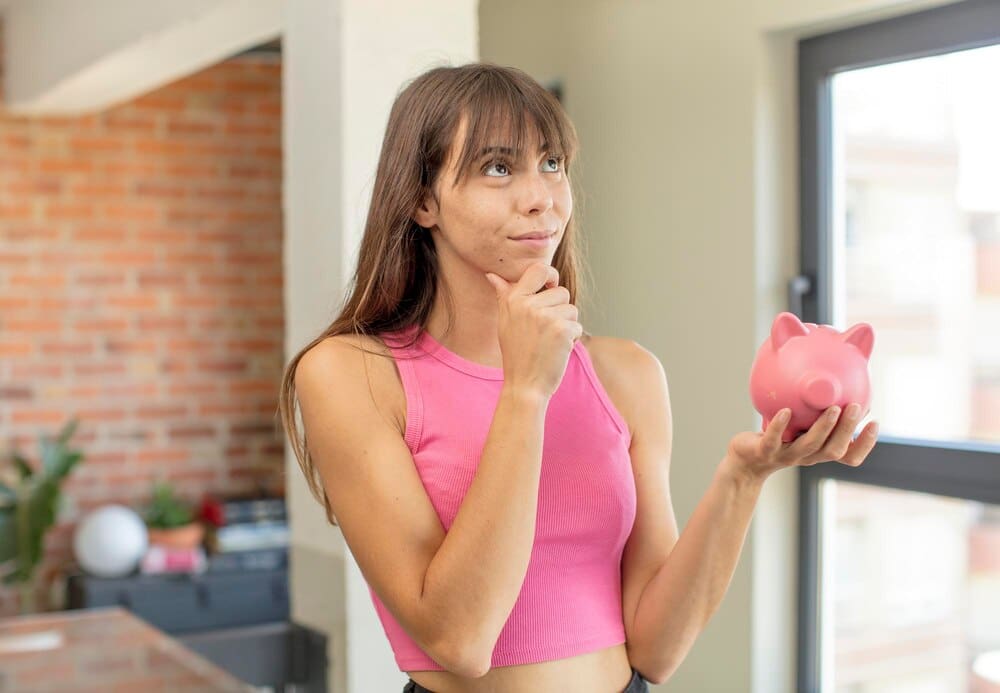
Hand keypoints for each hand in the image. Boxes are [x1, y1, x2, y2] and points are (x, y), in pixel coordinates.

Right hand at [484, 262, 581, 398]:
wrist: (524, 385)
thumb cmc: (515, 354)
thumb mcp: (505, 322)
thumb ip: (503, 296)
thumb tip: (492, 275)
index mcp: (513, 300)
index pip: (539, 269)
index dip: (550, 275)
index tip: (551, 286)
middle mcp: (528, 305)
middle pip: (562, 292)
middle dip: (560, 309)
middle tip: (545, 331)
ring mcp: (546, 317)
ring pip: (572, 309)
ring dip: (567, 325)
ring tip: (550, 341)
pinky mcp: (562, 329)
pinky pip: (577, 325)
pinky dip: (571, 339)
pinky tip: (556, 350)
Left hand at [724, 404, 878, 484]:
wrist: (745, 459)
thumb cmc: (778, 438)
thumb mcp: (801, 426)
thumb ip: (818, 411)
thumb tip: (838, 382)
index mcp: (820, 451)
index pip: (849, 456)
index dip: (864, 444)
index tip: (874, 422)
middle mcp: (807, 456)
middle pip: (834, 450)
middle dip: (846, 429)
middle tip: (856, 407)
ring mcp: (786, 455)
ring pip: (809, 445)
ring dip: (823, 427)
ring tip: (831, 408)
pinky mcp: (764, 451)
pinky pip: (773, 440)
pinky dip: (780, 426)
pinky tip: (785, 410)